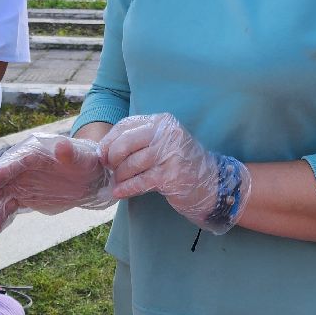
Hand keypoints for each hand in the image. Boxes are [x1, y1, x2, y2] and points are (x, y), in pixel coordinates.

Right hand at [0, 133, 113, 237]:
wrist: (90, 177)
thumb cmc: (85, 161)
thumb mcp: (81, 157)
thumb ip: (70, 153)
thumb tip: (62, 145)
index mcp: (33, 153)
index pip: (15, 161)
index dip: (2, 171)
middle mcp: (22, 167)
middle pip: (2, 177)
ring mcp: (21, 183)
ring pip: (1, 195)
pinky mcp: (23, 197)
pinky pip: (8, 208)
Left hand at [100, 113, 250, 234]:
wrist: (213, 183)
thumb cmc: (181, 163)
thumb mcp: (162, 143)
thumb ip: (139, 141)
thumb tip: (105, 149)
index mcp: (162, 122)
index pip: (126, 125)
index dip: (110, 140)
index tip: (102, 154)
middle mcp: (167, 134)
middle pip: (125, 143)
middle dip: (112, 158)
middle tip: (110, 169)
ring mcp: (170, 154)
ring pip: (131, 164)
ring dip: (120, 176)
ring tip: (118, 182)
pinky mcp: (171, 175)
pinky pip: (140, 181)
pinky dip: (126, 188)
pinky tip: (119, 192)